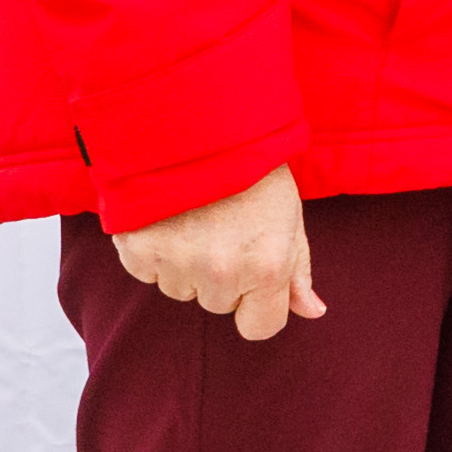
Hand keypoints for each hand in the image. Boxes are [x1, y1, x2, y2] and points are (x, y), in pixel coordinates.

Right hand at [113, 169, 325, 341]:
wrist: (197, 124)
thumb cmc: (252, 168)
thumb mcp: (289, 215)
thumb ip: (298, 270)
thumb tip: (312, 311)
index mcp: (267, 268)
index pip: (260, 328)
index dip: (257, 304)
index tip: (252, 276)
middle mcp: (221, 272)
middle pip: (218, 305)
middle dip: (222, 275)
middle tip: (222, 228)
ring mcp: (177, 263)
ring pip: (181, 289)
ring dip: (186, 264)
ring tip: (194, 217)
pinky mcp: (138, 250)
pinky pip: (147, 272)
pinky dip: (154, 251)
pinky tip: (167, 216)